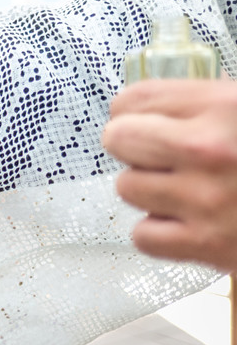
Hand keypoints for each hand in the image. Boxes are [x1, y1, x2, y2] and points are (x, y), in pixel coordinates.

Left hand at [102, 78, 236, 271]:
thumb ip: (206, 105)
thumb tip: (150, 108)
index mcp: (226, 107)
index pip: (133, 99)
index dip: (133, 111)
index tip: (144, 120)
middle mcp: (210, 149)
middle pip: (118, 139)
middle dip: (134, 146)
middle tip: (159, 155)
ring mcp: (207, 200)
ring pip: (127, 187)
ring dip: (149, 190)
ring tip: (185, 189)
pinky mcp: (209, 245)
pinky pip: (143, 236)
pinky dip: (159, 233)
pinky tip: (187, 222)